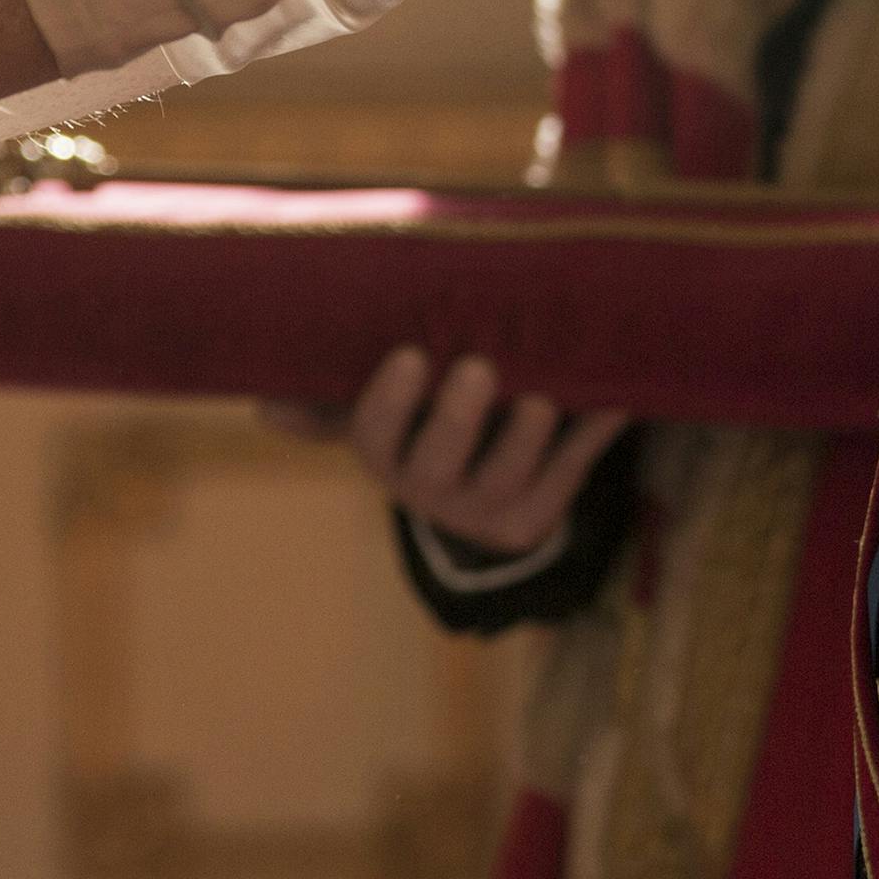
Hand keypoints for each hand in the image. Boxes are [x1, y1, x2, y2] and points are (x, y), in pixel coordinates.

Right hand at [268, 345, 631, 556]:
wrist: (477, 493)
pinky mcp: (534, 521)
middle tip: (480, 369)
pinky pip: (567, 481)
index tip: (412, 356)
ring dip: (526, 441)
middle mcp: (428, 493)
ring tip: (543, 398)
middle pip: (437, 466)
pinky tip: (614, 405)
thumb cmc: (422, 421)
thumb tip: (263, 406)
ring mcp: (484, 512)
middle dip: (458, 420)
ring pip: (506, 482)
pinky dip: (591, 443)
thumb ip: (330, 403)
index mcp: (385, 456)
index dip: (391, 402)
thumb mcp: (378, 413)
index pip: (374, 436)